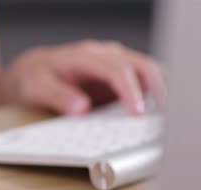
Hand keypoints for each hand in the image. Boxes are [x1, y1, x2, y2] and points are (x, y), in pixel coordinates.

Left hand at [3, 40, 165, 114]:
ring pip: (149, 73)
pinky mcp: (120, 79)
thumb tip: (82, 108)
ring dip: (161, 94)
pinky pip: (144, 84)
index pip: (117, 70)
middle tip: (165, 118)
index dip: (130, 91)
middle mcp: (106, 56)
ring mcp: (116, 66)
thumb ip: (58, 96)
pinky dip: (154, 98)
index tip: (138, 113)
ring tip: (167, 121)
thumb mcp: (36, 87)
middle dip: (157, 90)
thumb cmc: (34, 78)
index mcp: (86, 56)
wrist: (33, 73)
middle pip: (142, 66)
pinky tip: (157, 118)